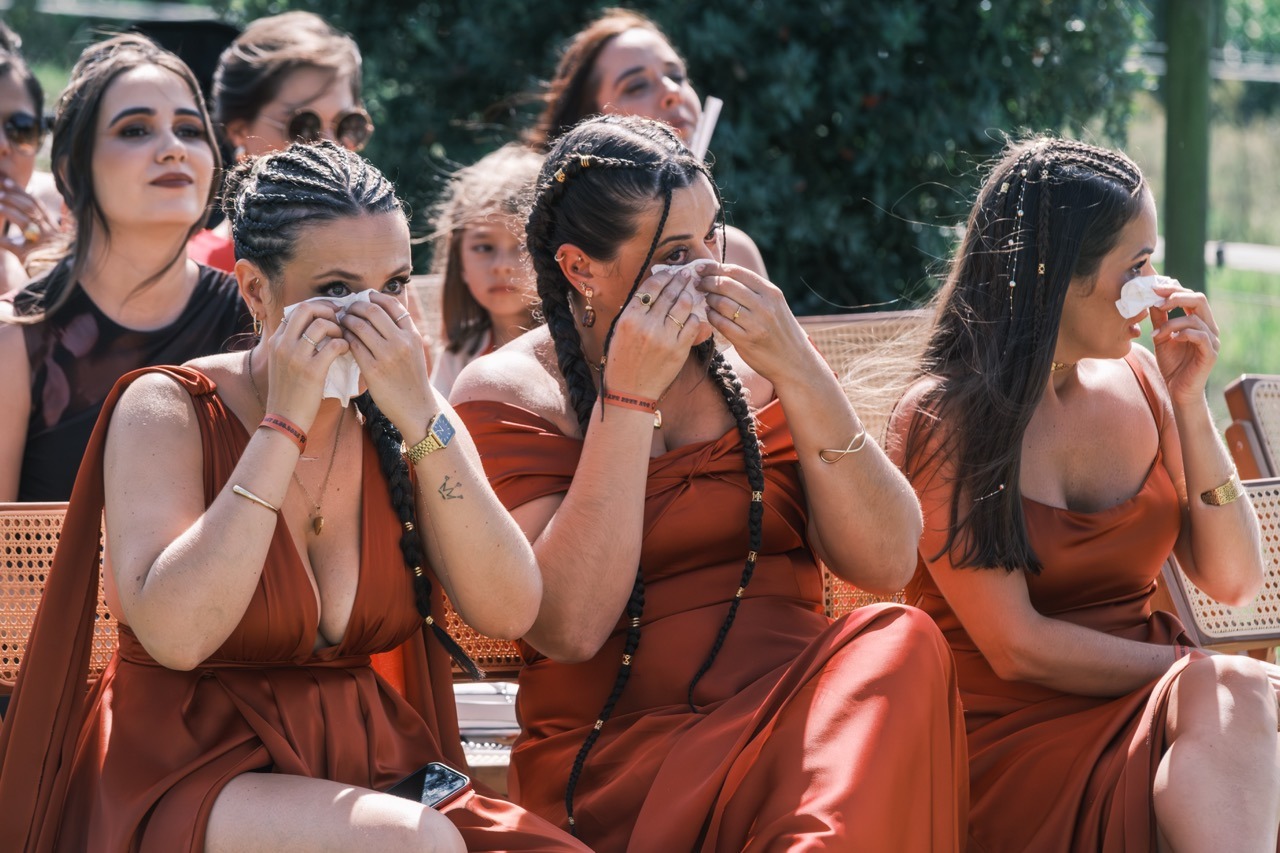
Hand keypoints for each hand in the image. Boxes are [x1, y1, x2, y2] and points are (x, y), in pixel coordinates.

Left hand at [0, 179, 56, 261]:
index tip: (9, 183)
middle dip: (15, 197)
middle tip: (1, 190)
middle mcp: (48, 233)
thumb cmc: (53, 261)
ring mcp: (40, 244)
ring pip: (25, 221)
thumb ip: (38, 228)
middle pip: (31, 209)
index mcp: (52, 229)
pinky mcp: (28, 256)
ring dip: (10, 209)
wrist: (59, 279)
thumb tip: (22, 214)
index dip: (22, 193)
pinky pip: (11, 244)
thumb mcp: (51, 242)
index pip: (37, 205)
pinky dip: (1, 238)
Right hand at [263, 300, 348, 429]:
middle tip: (340, 319)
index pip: (296, 310)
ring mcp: (296, 357)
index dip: (317, 307)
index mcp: (276, 341)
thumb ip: (292, 345)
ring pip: (321, 324)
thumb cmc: (288, 392)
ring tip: (342, 338)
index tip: (331, 313)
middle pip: (306, 309)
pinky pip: (333, 345)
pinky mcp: (311, 371)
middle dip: (327, 309)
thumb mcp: (282, 363)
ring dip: (337, 327)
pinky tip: (345, 350)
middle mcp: (283, 345)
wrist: (284, 418)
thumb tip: (313, 329)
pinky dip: (343, 344)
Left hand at [338, 291, 433, 432]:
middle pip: (373, 311)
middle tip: (347, 309)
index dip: (375, 297)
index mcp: (413, 335)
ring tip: (342, 321)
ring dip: (347, 321)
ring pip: (360, 326)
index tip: (364, 297)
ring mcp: (387, 356)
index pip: (393, 305)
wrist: (416, 409)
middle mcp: (402, 342)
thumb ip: (402, 333)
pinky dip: (345, 338)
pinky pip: (353, 346)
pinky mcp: (373, 370)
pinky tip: (342, 339)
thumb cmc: (412, 380)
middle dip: (356, 306)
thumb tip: (379, 312)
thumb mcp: (415, 352)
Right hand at [603, 266, 710, 398]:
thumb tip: (655, 291)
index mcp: (629, 318)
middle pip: (669, 293)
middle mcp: (646, 325)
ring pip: (683, 305)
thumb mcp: (620, 332)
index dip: (663, 276)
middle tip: (687, 275)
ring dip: (688, 297)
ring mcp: (664, 337)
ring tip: (690, 293)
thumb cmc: (623, 360)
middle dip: (680, 280)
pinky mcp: (678, 349)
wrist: (630, 390)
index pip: (650, 287)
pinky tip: (692, 316)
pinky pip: (692, 324)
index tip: (670, 272)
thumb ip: (636, 311)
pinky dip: (694, 318)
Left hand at [695, 262, 812, 384]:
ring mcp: (755, 324)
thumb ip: (754, 291)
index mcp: (771, 292)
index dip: (715, 268)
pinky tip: (710, 314)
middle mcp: (764, 306)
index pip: (737, 272)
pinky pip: (720, 323)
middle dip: (707, 282)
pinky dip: (711, 317)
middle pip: (726, 285)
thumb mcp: (775, 306)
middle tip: (698, 284)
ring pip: (721, 303)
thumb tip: (724, 275)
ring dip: (709, 299)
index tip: (702, 268)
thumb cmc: (780, 331)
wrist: (794, 361)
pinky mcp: (746, 341)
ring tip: (706, 300)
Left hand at [1149, 283, 1218, 407]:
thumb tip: (1151, 299)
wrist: (1177, 390)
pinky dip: (1184, 334)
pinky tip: (1172, 339)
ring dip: (1171, 323)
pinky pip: (1200, 336)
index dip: (1174, 290)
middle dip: (1177, 297)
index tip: (1154, 288)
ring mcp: (1212, 340)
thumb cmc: (1172, 364)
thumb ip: (1159, 319)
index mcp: (1199, 322)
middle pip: (1199, 299)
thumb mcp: (1161, 337)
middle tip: (1157, 301)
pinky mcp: (1211, 354)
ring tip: (1156, 334)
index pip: (1191, 297)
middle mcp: (1209, 328)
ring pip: (1195, 319)